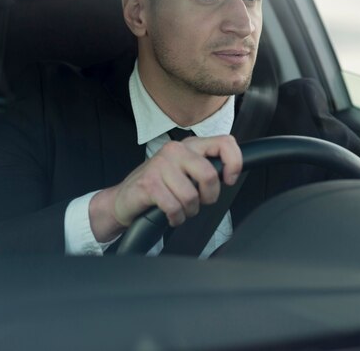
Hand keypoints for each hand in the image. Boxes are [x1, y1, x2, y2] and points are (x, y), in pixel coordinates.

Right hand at [89, 135, 241, 241]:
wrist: (125, 199)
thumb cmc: (160, 187)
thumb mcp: (187, 172)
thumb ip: (208, 168)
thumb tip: (230, 173)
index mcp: (190, 145)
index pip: (225, 143)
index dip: (234, 163)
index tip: (229, 180)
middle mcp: (176, 150)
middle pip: (209, 175)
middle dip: (209, 197)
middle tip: (200, 202)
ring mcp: (160, 165)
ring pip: (191, 196)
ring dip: (189, 210)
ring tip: (181, 209)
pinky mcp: (149, 184)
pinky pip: (174, 207)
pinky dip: (176, 217)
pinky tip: (171, 215)